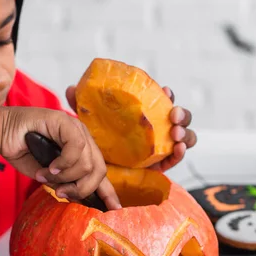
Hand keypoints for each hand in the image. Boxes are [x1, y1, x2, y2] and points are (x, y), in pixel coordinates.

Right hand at [0, 106, 120, 209]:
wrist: (0, 134)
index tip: (114, 210)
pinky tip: (49, 168)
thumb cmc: (23, 153)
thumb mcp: (50, 176)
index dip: (108, 192)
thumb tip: (81, 199)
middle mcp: (83, 138)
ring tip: (47, 177)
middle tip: (62, 193)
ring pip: (87, 163)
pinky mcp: (65, 122)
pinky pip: (76, 149)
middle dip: (82, 188)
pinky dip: (63, 164)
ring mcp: (75, 128)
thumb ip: (66, 184)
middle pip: (99, 170)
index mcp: (82, 150)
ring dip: (66, 177)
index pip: (100, 172)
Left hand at [65, 85, 196, 171]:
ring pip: (185, 136)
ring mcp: (162, 145)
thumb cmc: (101, 139)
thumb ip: (82, 105)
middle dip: (181, 113)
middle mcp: (158, 126)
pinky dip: (180, 153)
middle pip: (179, 116)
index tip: (164, 90)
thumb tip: (70, 89)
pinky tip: (177, 150)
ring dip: (184, 133)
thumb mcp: (91, 121)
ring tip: (175, 134)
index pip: (162, 99)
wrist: (100, 166)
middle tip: (173, 116)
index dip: (166, 94)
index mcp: (146, 112)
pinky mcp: (161, 163)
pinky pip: (176, 158)